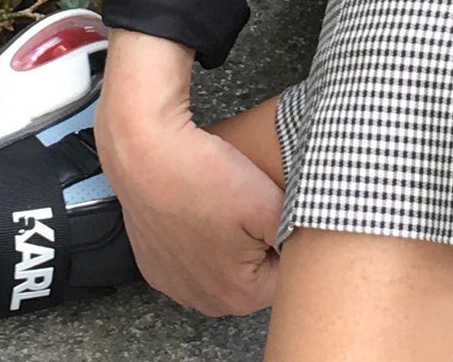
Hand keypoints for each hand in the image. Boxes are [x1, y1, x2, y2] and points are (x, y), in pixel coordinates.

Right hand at [94, 29, 284, 315]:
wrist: (144, 151)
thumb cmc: (205, 176)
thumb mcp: (269, 202)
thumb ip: (297, 230)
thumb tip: (308, 241)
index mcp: (237, 296)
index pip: (286, 273)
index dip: (289, 234)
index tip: (278, 207)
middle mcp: (203, 301)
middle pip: (255, 271)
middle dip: (261, 239)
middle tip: (254, 199)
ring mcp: (174, 283)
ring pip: (225, 262)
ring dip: (232, 237)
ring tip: (225, 198)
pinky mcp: (154, 262)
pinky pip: (193, 254)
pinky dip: (201, 233)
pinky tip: (201, 205)